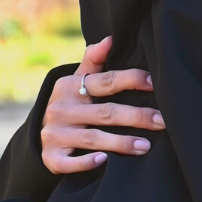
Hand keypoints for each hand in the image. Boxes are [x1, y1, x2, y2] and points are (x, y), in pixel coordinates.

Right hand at [41, 37, 163, 174]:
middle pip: (105, 112)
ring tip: (146, 146)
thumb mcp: (76, 82)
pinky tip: (105, 161)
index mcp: (70, 87)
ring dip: (120, 143)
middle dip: (136, 116)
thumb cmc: (70, 105)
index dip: (131, 80)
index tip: (155, 83)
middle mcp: (62, 109)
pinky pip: (69, 162)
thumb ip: (93, 61)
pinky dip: (86, 162)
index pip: (105, 82)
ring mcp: (55, 134)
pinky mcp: (51, 157)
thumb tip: (111, 38)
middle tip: (163, 121)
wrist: (38, 137)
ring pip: (92, 138)